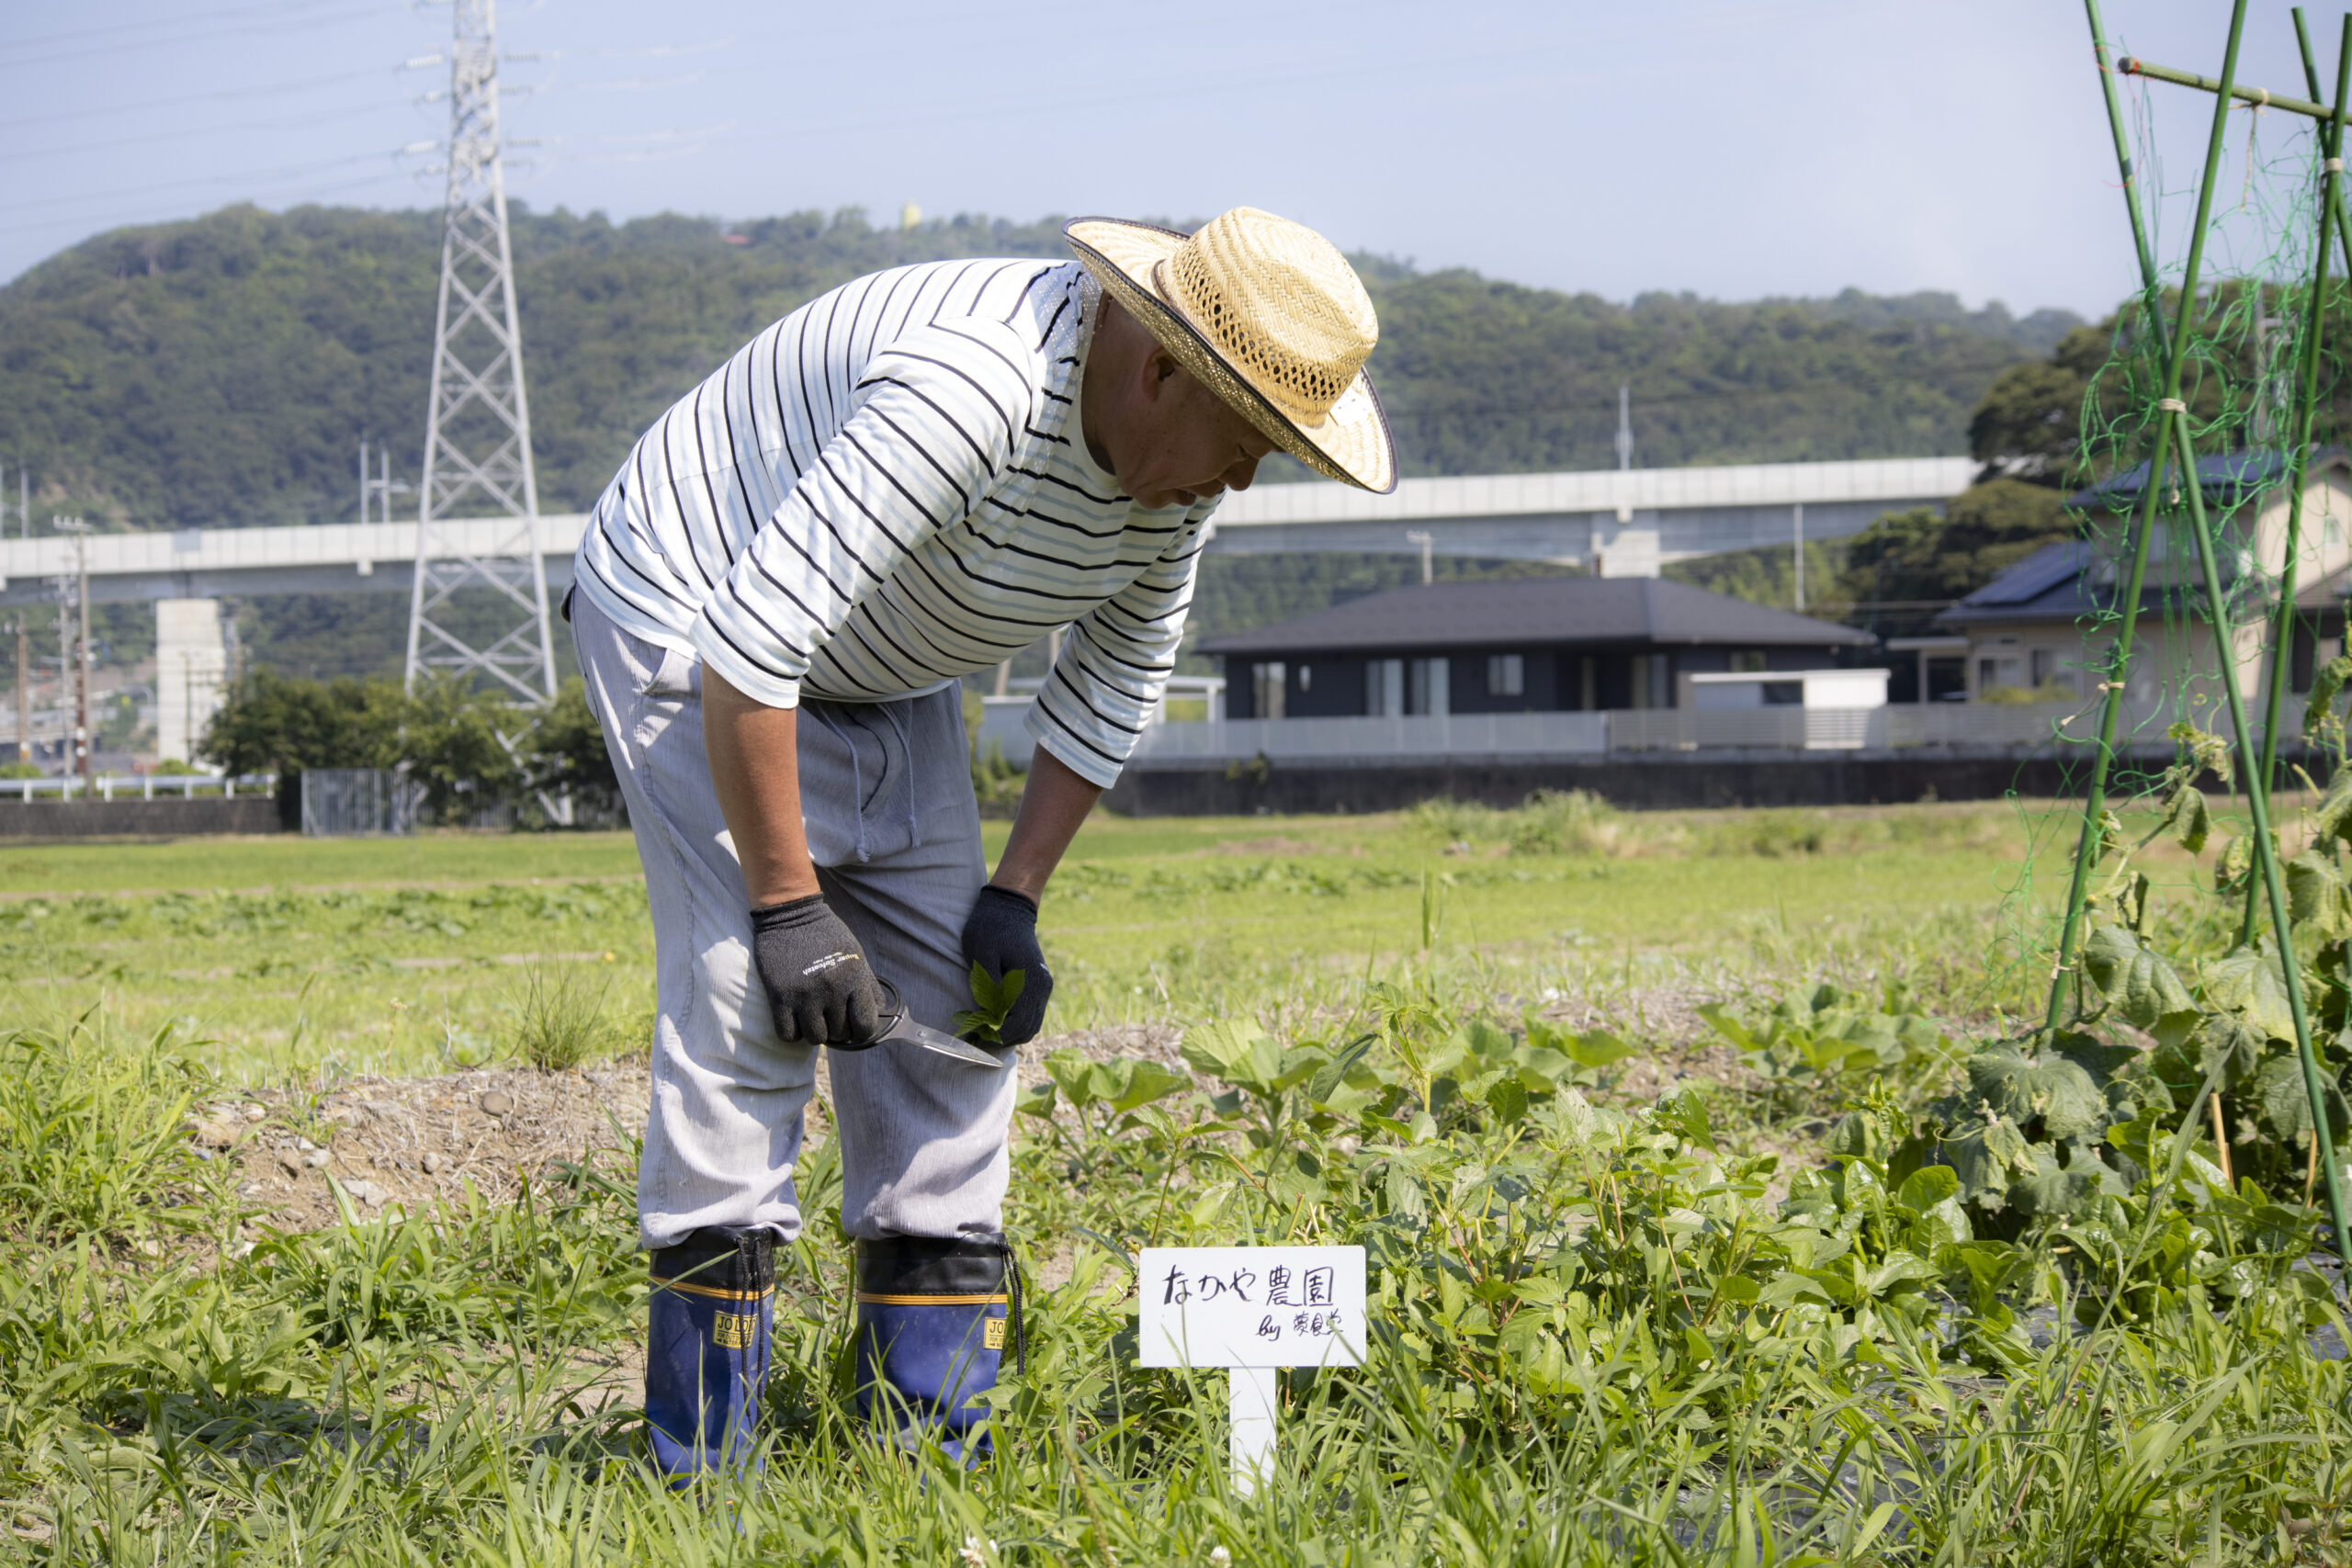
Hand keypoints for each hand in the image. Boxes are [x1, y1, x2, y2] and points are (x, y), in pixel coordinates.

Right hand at [749, 896, 879, 1044]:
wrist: (792, 913)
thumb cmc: (827, 935)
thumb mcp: (856, 954)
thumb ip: (868, 985)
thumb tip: (880, 1013)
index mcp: (854, 978)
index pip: (865, 1026)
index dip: (861, 1032)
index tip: (853, 1027)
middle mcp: (831, 990)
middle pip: (839, 1034)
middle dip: (837, 1030)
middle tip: (829, 1015)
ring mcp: (805, 995)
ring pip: (815, 1038)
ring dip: (815, 1031)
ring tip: (812, 1016)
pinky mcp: (780, 997)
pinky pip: (788, 1035)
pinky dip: (793, 1032)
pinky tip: (796, 1018)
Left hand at [960, 885, 1050, 1045]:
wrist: (1008, 906)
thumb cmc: (990, 928)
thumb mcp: (982, 955)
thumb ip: (988, 988)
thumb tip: (990, 1019)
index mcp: (1032, 982)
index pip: (1018, 1025)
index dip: (995, 1036)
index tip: (973, 1036)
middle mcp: (1043, 989)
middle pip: (1027, 1031)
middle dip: (1001, 1039)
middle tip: (975, 1037)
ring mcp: (1042, 988)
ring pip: (1030, 1026)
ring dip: (1007, 1033)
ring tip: (981, 1029)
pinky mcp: (1037, 986)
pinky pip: (1028, 1015)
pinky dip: (1013, 1023)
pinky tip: (992, 1018)